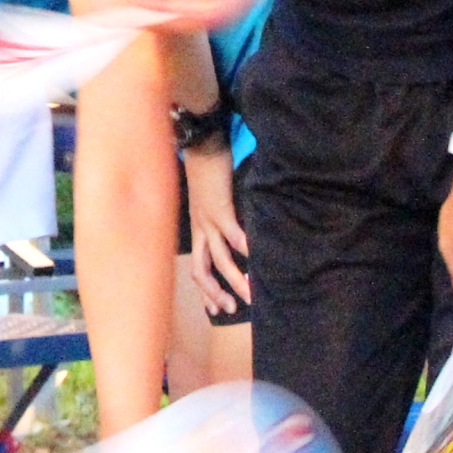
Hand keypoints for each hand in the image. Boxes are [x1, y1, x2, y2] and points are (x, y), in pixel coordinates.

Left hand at [181, 142, 250, 316]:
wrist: (200, 142)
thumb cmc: (207, 168)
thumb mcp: (210, 199)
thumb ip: (220, 216)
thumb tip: (236, 232)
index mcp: (197, 229)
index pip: (197, 269)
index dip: (206, 292)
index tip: (216, 310)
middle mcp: (199, 229)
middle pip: (202, 272)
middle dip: (216, 294)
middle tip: (231, 310)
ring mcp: (208, 220)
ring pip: (219, 259)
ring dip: (234, 279)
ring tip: (250, 294)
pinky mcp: (219, 206)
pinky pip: (232, 232)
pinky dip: (243, 247)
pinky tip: (255, 258)